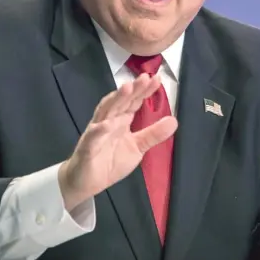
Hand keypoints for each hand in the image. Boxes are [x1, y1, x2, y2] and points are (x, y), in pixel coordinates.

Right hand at [58, 73, 177, 211]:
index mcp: (121, 120)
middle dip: (132, 89)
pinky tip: (107, 124)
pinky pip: (93, 137)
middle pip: (121, 101)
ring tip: (127, 88)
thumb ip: (153, 134)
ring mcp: (96, 131)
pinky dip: (99, 130)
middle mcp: (108, 120)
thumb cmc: (110, 161)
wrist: (85, 181)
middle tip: (144, 77)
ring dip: (115, 99)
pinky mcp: (87, 147)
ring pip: (106, 111)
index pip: (134, 101)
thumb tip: (174, 120)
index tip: (156, 78)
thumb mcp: (137, 148)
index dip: (144, 90)